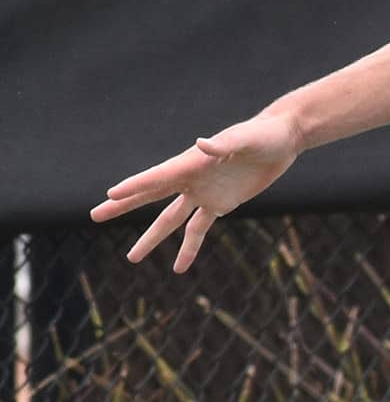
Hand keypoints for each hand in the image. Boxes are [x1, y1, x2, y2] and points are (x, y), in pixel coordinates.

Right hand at [90, 113, 301, 272]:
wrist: (283, 139)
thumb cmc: (263, 134)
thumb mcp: (246, 138)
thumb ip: (224, 144)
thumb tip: (201, 144)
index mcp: (192, 162)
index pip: (157, 177)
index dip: (135, 186)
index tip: (110, 194)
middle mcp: (191, 178)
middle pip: (151, 195)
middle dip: (123, 206)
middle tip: (96, 215)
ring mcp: (204, 192)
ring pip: (171, 219)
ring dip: (152, 237)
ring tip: (132, 258)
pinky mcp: (221, 203)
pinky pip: (199, 228)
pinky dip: (189, 247)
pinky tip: (179, 267)